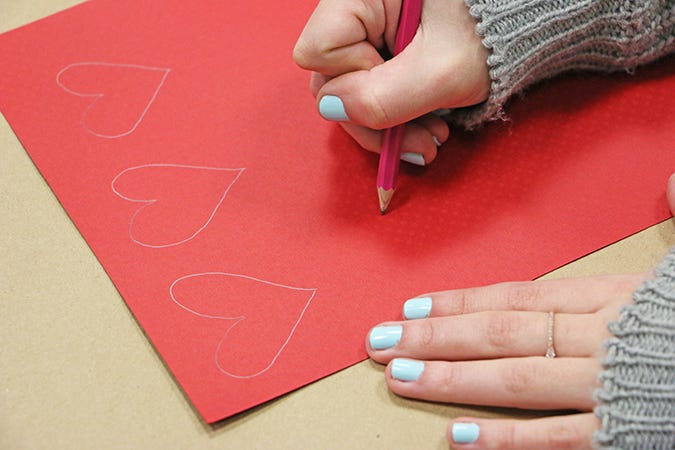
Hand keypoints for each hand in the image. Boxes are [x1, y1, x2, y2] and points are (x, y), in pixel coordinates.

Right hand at [293, 0, 490, 164]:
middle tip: (421, 143)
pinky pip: (370, 91)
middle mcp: (356, 10)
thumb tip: (330, 109)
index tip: (404, 83)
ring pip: (351, 92)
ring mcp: (368, 33)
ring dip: (389, 127)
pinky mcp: (381, 51)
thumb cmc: (492, 35)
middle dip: (375, 120)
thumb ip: (383, 97)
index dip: (355, 78)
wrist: (523, 26)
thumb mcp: (442, 71)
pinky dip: (397, 115)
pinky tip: (426, 126)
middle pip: (332, 78)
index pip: (319, 50)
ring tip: (432, 139)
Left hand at [365, 173, 674, 448]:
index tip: (412, 306)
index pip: (518, 296)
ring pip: (516, 380)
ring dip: (451, 379)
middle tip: (377, 340)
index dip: (460, 302)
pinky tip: (458, 436)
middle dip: (434, 338)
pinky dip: (507, 441)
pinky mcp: (627, 433)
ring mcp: (609, 388)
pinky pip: (559, 439)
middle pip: (501, 335)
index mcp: (614, 297)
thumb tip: (674, 179)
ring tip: (398, 376)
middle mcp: (600, 338)